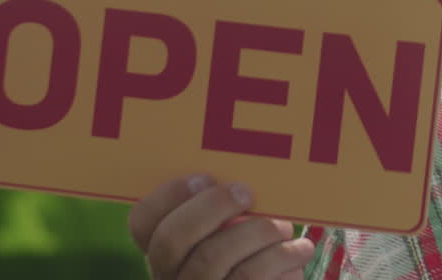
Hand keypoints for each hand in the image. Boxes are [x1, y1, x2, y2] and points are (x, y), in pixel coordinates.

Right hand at [129, 175, 314, 279]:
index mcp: (166, 252)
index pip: (143, 222)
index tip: (205, 176)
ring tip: (284, 227)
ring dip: (255, 232)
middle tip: (246, 193)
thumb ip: (229, 211)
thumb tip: (245, 173)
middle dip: (211, 207)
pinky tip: (299, 249)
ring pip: (211, 259)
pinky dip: (280, 258)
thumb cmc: (258, 256)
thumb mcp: (234, 234)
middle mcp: (171, 278)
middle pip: (170, 241)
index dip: (168, 195)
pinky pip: (249, 277)